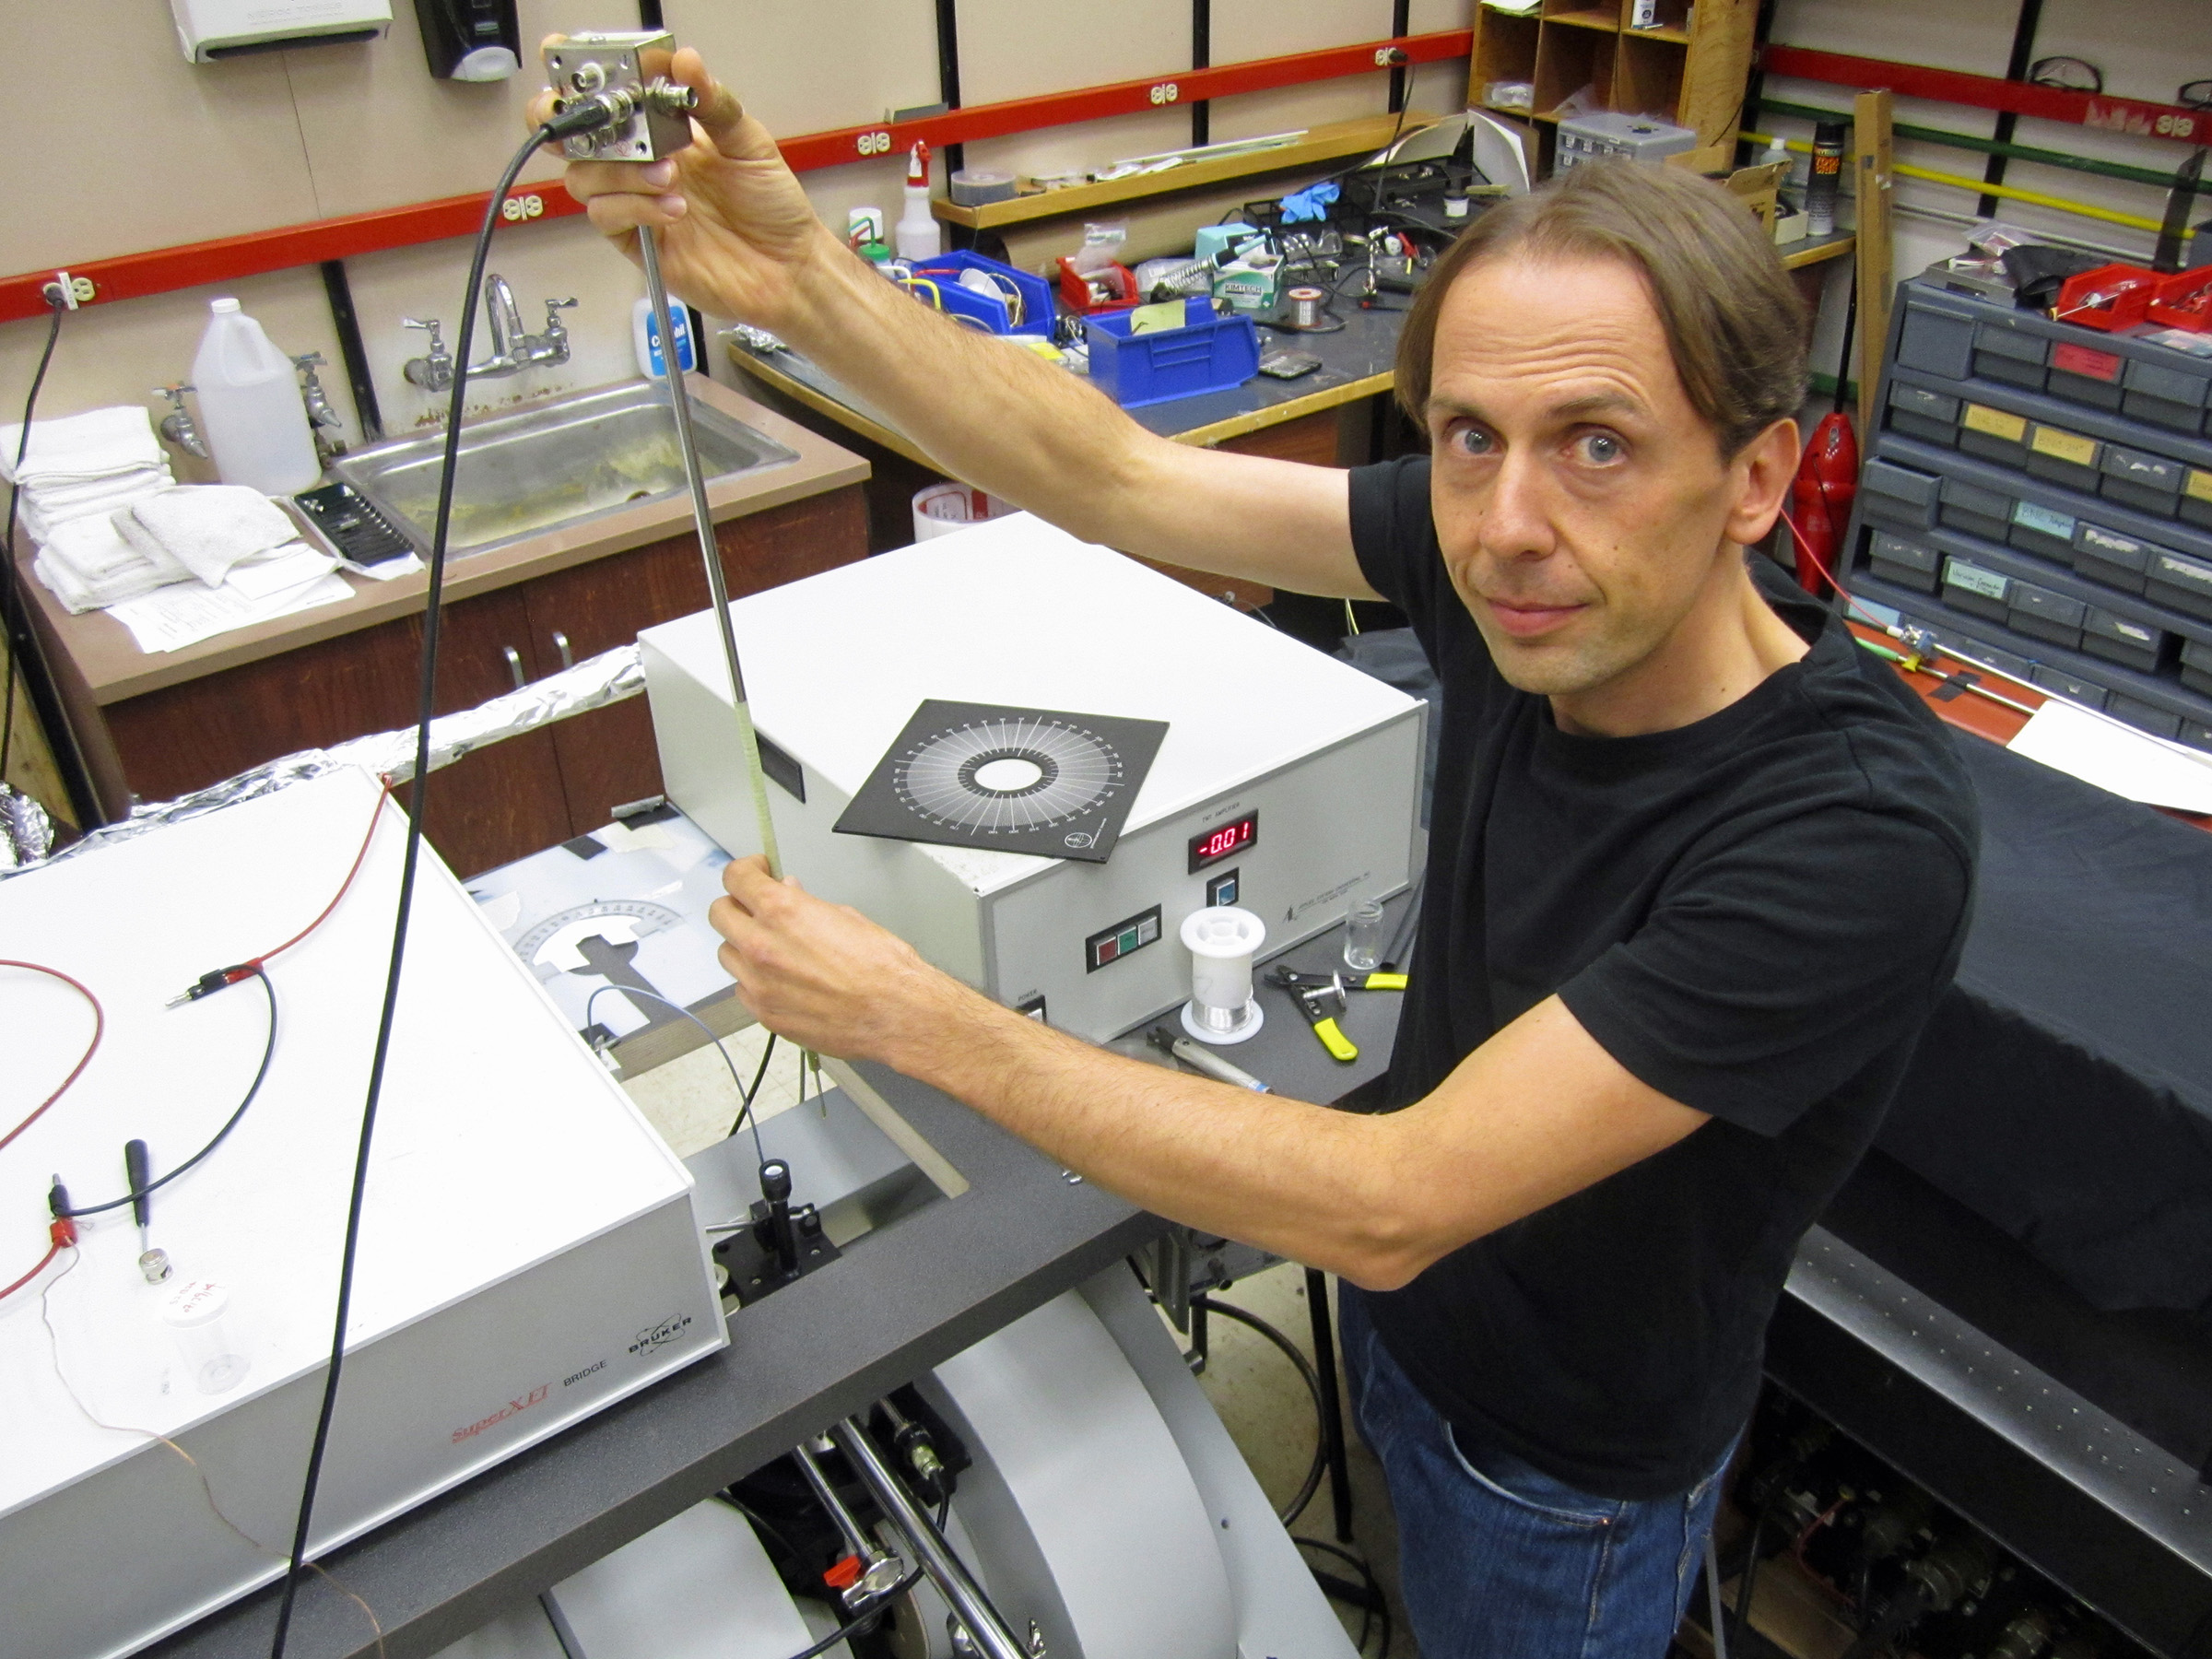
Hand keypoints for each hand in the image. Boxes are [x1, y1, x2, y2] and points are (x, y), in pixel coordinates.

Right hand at [527, 44, 837, 332]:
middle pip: (574, 139)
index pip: (607, 103)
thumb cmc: (773, 207)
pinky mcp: (638, 243)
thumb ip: (714, 104)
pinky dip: (633, 206)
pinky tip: (673, 209)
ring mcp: (637, 204)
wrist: (788, 268)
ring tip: (669, 177)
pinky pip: (607, 217)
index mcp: (664, 134)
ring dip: (620, 172)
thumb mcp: (749, 143)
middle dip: (572, 126)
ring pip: (584, 177)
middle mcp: (643, 166)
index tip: (604, 81)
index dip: (590, 89)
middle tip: (611, 128)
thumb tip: (685, 62)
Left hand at [707, 857, 972, 1064]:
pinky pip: (743, 989)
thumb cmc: (883, 967)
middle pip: (719, 914)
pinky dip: (754, 980)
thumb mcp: (846, 917)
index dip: (745, 871)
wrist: (896, 1013)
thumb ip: (806, 905)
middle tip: (754, 907)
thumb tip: (790, 895)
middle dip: (737, 905)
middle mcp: (762, 946)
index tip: (755, 873)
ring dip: (742, 944)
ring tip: (770, 946)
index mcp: (783, 912)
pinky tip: (779, 978)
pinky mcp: (765, 1014)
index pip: (736, 878)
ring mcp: (759, 984)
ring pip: (727, 953)